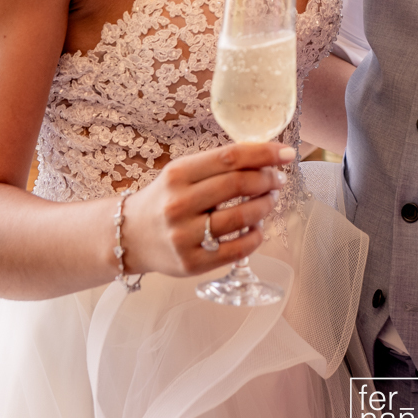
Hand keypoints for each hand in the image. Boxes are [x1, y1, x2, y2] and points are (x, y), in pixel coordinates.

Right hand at [120, 142, 294, 279]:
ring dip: (265, 206)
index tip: (287, 153)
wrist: (131, 235)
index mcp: (178, 174)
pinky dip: (255, 237)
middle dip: (268, 179)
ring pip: (241, 217)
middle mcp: (179, 204)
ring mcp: (184, 236)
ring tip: (270, 200)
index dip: (264, 153)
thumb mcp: (182, 173)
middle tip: (278, 179)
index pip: (230, 157)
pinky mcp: (191, 264)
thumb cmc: (165, 198)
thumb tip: (265, 157)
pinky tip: (257, 227)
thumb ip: (218, 165)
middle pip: (238, 185)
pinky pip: (236, 250)